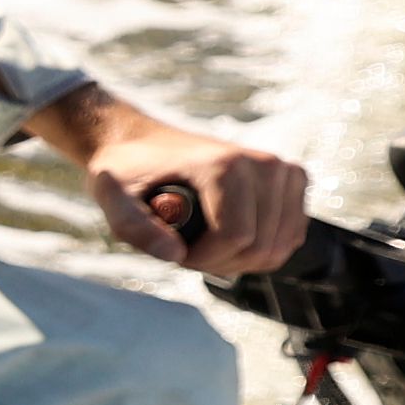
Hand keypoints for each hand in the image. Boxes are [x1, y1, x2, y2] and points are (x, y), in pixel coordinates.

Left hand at [28, 86, 308, 275]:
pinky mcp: (293, 180)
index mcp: (224, 165)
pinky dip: (260, 249)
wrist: (143, 143)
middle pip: (259, 247)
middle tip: (184, 247)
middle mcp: (263, 163)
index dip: (201, 259)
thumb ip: (134, 227)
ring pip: (278, 247)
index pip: (235, 237)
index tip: (172, 251)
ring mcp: (283, 170)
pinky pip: (290, 237)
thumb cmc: (127, 171)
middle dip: (219, 261)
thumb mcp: (112, 197)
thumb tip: (174, 255)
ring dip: (239, 259)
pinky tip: (228, 237)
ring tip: (203, 242)